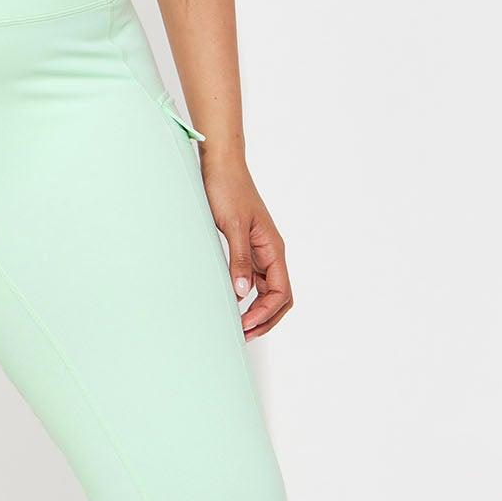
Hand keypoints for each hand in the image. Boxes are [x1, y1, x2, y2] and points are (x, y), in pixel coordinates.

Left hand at [199, 150, 292, 339]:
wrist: (220, 165)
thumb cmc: (228, 189)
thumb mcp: (233, 226)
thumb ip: (239, 260)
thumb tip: (243, 293)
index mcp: (274, 248)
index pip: (281, 292)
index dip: (266, 313)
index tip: (244, 324)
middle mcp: (270, 252)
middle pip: (279, 297)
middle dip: (266, 319)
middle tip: (243, 334)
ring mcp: (259, 251)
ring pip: (267, 290)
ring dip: (257, 310)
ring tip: (239, 325)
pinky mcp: (245, 247)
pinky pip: (253, 278)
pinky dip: (247, 295)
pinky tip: (232, 302)